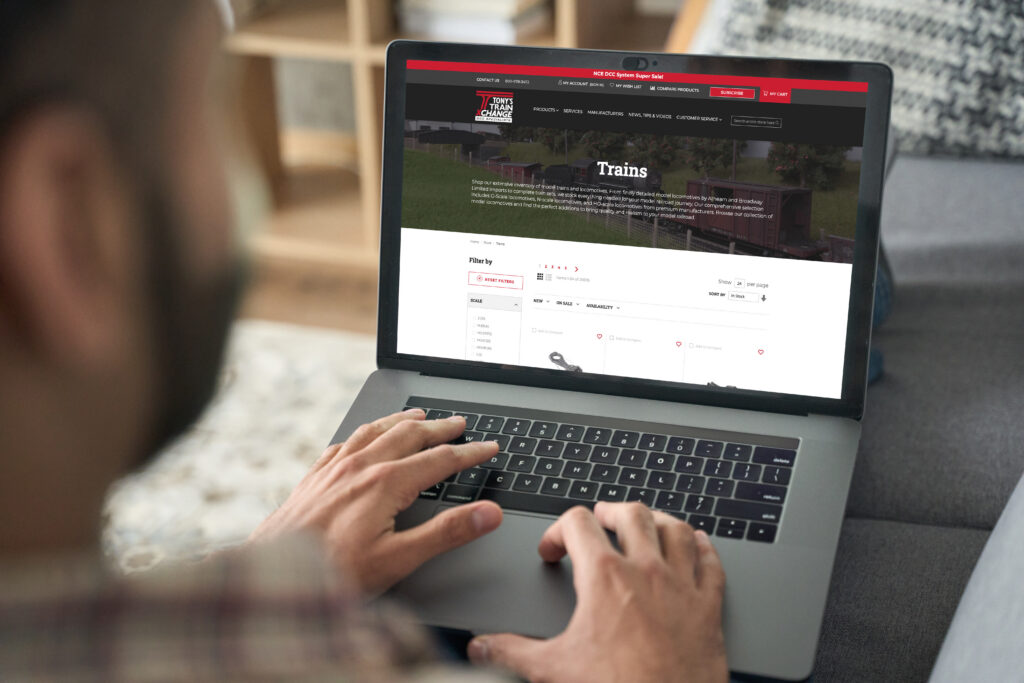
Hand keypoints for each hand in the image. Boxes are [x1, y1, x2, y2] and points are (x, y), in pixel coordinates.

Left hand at [250, 409, 502, 595]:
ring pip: (376, 431)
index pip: (440, 460)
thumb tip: (487, 513)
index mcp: (386, 483)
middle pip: (409, 435)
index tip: (490, 448)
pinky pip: (345, 441)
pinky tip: (365, 436)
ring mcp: (334, 469)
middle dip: (439, 427)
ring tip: (419, 415)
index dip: (470, 453)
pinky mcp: (315, 477)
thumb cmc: (334, 573)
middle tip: (460, 423)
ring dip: (403, 420)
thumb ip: (447, 533)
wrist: (273, 576)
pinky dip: (366, 432)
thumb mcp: (399, 559)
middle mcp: (360, 467)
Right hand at [468, 502, 727, 682]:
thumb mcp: (553, 671)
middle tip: (600, 518)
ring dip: (658, 520)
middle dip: (610, 512)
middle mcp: (646, 571)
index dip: (557, 531)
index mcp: (605, 578)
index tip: (552, 552)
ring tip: (647, 524)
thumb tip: (482, 648)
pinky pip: (711, 563)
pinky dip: (703, 548)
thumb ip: (511, 653)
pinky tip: (698, 546)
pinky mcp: (709, 608)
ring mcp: (682, 586)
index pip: (577, 523)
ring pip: (675, 529)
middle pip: (632, 514)